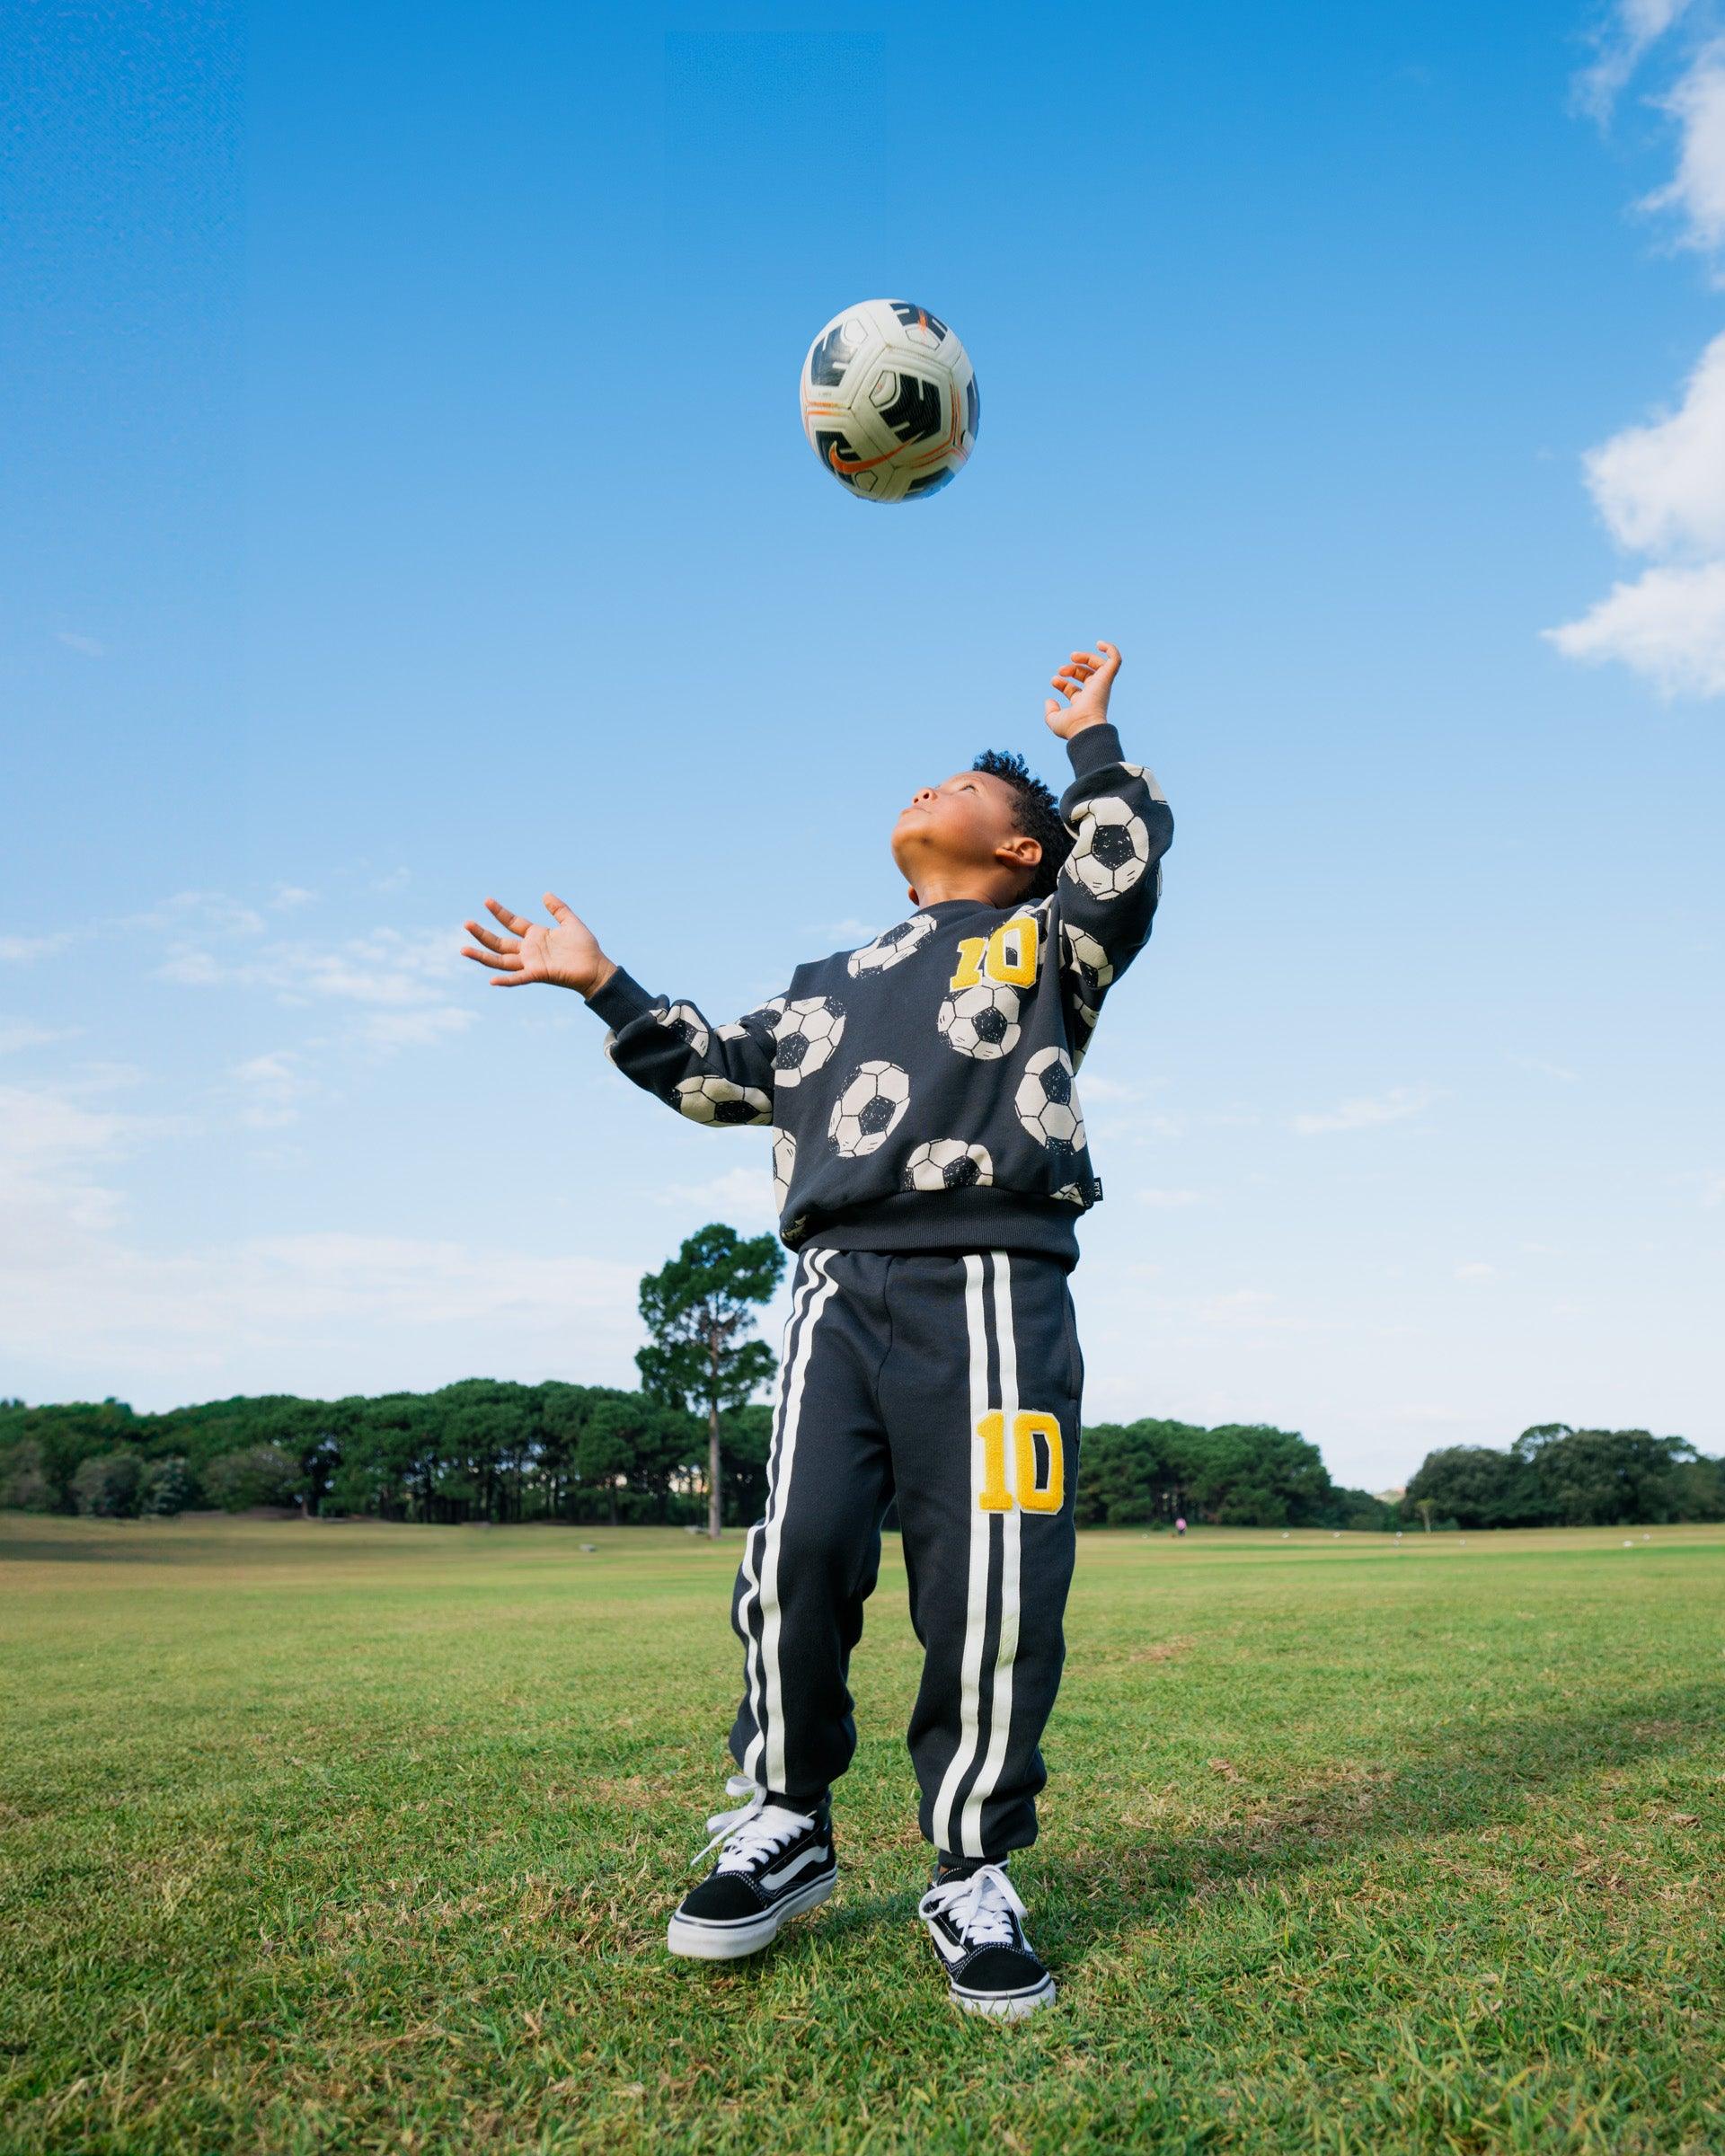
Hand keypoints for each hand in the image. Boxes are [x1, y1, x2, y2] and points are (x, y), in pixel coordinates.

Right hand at [461, 893, 614, 994]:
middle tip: (466, 923)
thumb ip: (559, 909)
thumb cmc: (585, 948)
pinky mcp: (539, 974)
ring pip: (501, 961)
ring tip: (463, 950)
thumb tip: (545, 894)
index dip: (499, 912)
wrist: (597, 968)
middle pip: (499, 942)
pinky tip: (491, 980)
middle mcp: (529, 950)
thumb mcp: (571, 923)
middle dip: (482, 934)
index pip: (511, 923)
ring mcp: (531, 963)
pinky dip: (506, 980)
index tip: (486, 901)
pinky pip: (519, 978)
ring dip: (482, 956)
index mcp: (536, 936)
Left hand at [1044, 641, 1121, 738]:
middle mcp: (1094, 693)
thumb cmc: (1071, 726)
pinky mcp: (1107, 677)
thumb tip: (1049, 700)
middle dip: (1072, 669)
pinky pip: (1115, 659)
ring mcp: (1102, 685)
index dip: (1062, 683)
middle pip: (1086, 676)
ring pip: (1099, 666)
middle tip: (1060, 670)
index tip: (1053, 681)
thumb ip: (1050, 711)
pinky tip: (1099, 643)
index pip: (1074, 690)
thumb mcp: (1054, 720)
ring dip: (1085, 657)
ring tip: (1072, 656)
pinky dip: (1110, 649)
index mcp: (1083, 703)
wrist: (1085, 725)